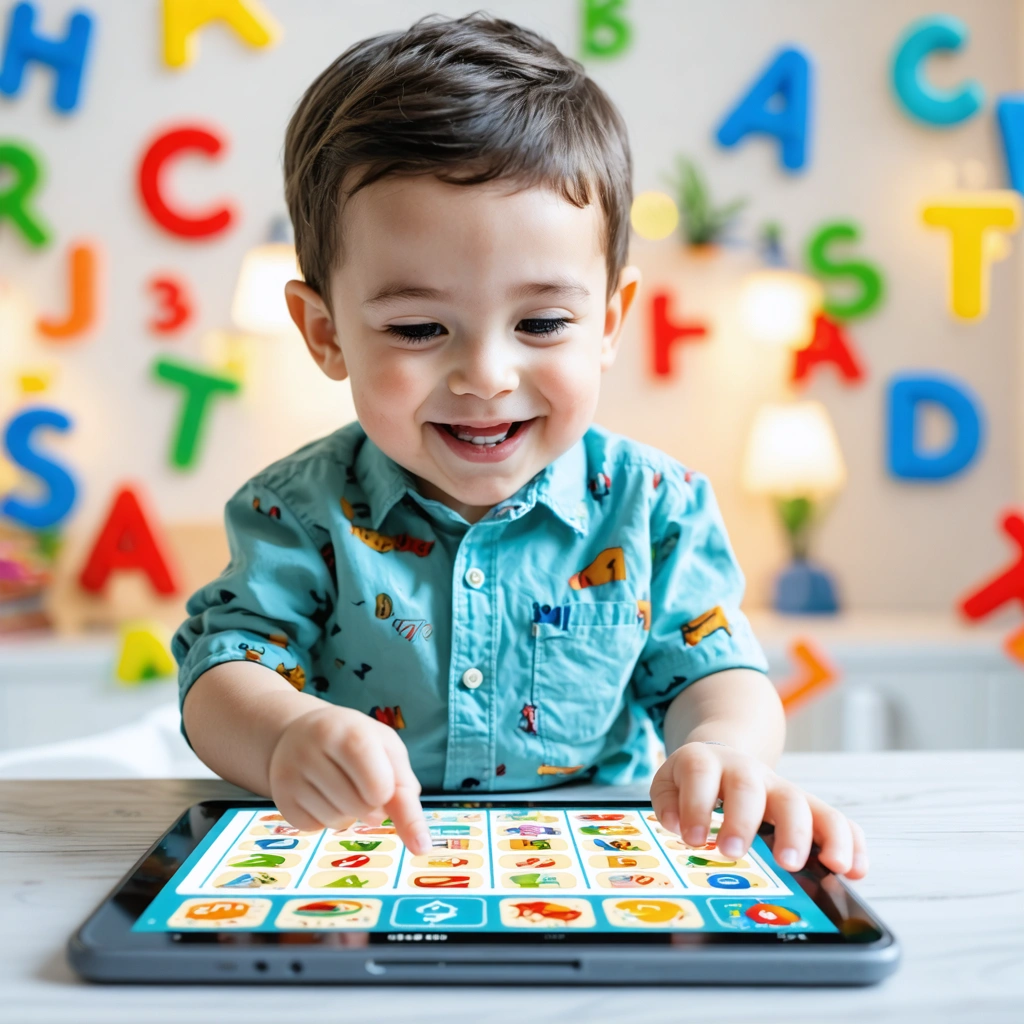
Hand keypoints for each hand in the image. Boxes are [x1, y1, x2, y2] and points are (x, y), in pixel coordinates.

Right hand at [268, 704, 430, 854]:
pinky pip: (315, 828)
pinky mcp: (280, 798)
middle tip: (361, 782)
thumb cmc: (355, 742)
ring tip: (341, 785)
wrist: (299, 732)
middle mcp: (313, 749)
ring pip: (338, 822)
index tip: (384, 789)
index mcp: (349, 732)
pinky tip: (320, 793)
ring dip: (350, 814)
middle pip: (361, 808)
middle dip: (371, 805)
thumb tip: (421, 845)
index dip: (386, 794)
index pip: (378, 787)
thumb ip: (405, 792)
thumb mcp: (386, 751)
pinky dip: (327, 819)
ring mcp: (290, 774)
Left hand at [650, 741, 867, 877]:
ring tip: (817, 866)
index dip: (696, 803)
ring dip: (807, 835)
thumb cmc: (698, 780)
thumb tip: (677, 825)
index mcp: (708, 763)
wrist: (726, 756)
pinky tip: (855, 870)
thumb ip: (668, 801)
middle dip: (743, 820)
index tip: (693, 837)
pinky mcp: (808, 807)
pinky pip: (836, 819)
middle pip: (750, 788)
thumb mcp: (671, 781)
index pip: (701, 773)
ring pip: (801, 803)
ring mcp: (781, 789)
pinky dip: (849, 842)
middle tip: (733, 852)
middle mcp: (748, 773)